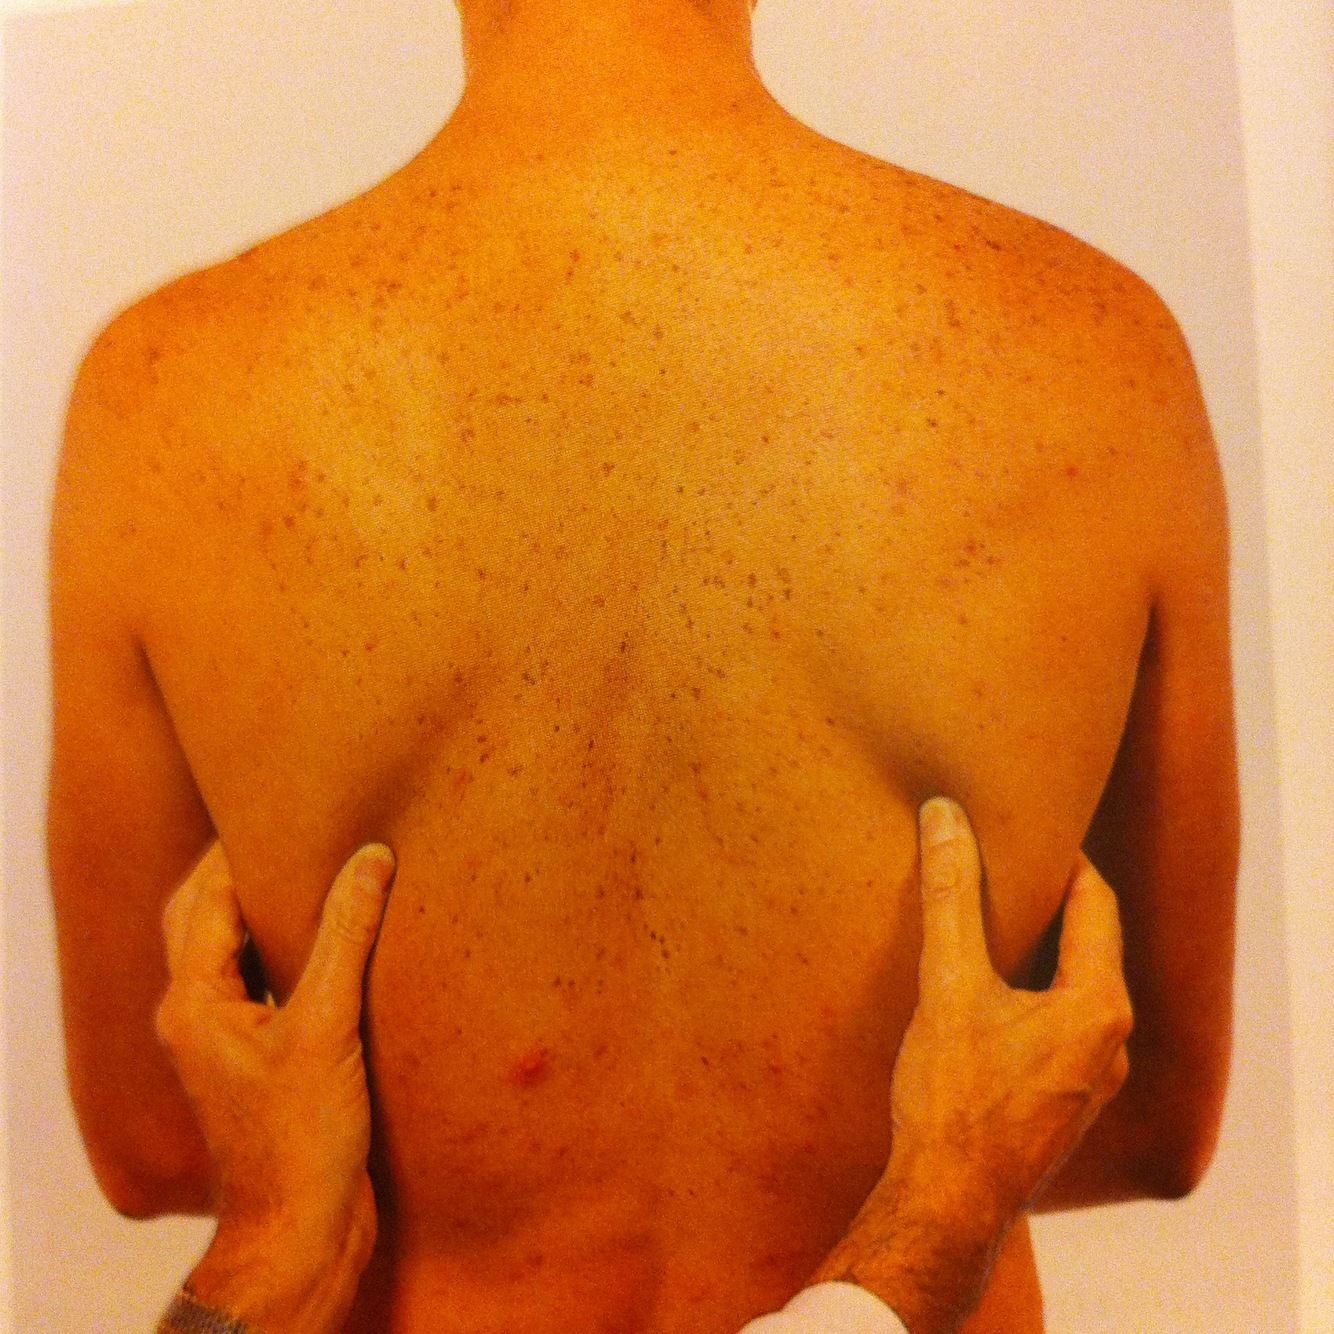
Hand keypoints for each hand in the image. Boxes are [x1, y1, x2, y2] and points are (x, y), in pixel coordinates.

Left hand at [155, 842, 394, 1333]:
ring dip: (260, 909)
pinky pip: (263, 984)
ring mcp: (225, 1040)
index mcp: (194, 1000)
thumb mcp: (326, 1026)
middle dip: (235, 870)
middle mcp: (197, 1014)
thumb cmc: (298, 1139)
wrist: (299, 1231)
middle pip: (202, 918)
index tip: (287, 804)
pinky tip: (332, 942)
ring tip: (312, 869)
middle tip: (290, 826)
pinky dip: (287, 950)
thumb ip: (346, 936)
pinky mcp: (259, 1061)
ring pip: (229, 951)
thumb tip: (370, 860)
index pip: (207, 897)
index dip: (242, 847)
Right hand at [813, 797, 1131, 1332]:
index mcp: (1098, 1005)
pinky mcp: (1065, 1105)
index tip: (1030, 827)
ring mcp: (1093, 1080)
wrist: (947, 1205)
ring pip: (1077, 990)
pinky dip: (1036, 993)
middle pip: (1092, 945)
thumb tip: (945, 817)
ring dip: (1045, 951)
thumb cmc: (953, 1097)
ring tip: (997, 920)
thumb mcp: (949, 983)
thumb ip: (950, 895)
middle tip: (1011, 863)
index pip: (1096, 903)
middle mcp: (1112, 1042)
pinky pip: (1063, 1027)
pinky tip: (991, 993)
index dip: (1066, 860)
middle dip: (1054, 902)